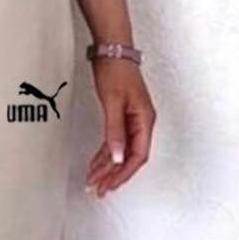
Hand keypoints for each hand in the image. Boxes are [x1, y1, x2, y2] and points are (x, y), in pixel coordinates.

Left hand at [86, 58, 155, 197]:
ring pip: (120, 152)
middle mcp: (141, 122)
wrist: (112, 49)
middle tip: (99, 190)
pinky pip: (114, 142)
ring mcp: (132, 120)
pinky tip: (95, 165)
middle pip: (129, 157)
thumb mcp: (113, 103)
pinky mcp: (121, 117)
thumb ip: (114, 131)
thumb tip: (116, 157)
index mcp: (144, 120)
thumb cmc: (116, 70)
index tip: (110, 185)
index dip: (123, 173)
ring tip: (94, 182)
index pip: (137, 156)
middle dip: (114, 175)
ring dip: (107, 168)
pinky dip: (104, 155)